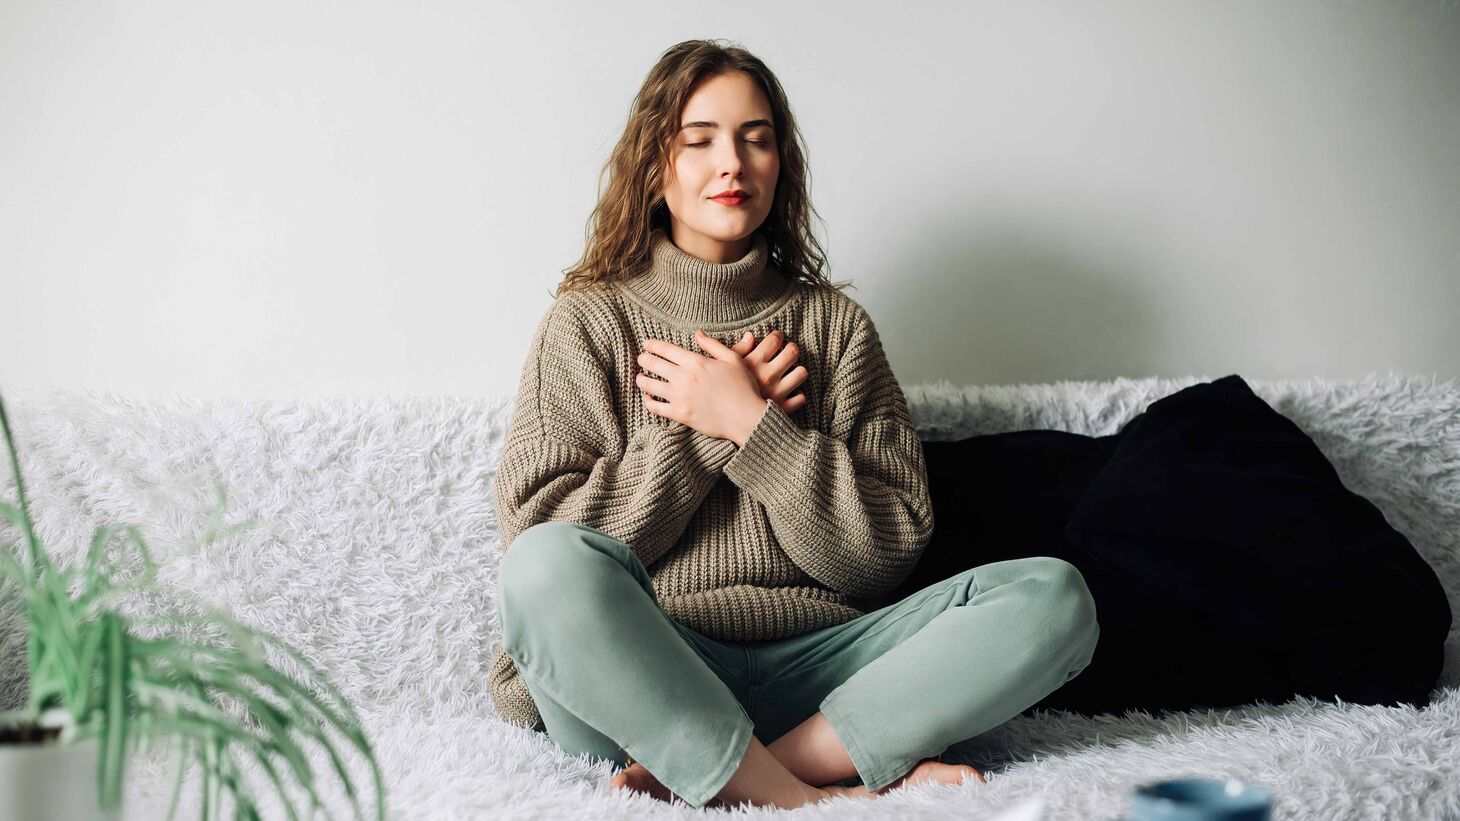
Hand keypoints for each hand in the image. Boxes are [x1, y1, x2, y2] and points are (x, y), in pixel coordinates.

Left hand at [636, 330, 768, 445]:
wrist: (747, 418)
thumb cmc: (743, 387)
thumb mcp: (733, 359)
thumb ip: (713, 345)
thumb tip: (698, 333)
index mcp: (696, 362)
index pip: (666, 349)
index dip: (652, 345)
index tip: (646, 344)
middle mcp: (684, 377)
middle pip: (653, 364)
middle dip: (643, 359)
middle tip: (641, 358)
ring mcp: (680, 397)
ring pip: (649, 385)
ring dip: (641, 379)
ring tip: (640, 377)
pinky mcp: (679, 414)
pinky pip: (655, 407)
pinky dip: (648, 402)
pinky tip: (648, 398)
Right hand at [729, 329, 807, 414]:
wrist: (724, 420)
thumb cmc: (720, 392)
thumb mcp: (724, 367)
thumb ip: (737, 350)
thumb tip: (750, 335)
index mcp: (753, 363)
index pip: (775, 340)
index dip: (777, 336)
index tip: (776, 338)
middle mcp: (768, 376)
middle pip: (792, 352)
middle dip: (791, 349)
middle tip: (787, 352)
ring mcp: (777, 393)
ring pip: (801, 373)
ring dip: (797, 372)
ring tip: (791, 372)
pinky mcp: (782, 409)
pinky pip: (800, 398)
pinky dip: (797, 395)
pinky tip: (789, 393)